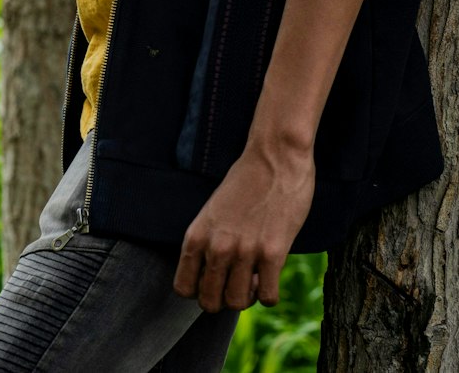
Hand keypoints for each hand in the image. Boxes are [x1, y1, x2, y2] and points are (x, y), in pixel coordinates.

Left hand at [172, 138, 314, 312]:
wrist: (275, 155)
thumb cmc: (247, 179)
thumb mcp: (215, 209)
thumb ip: (210, 240)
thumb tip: (214, 274)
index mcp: (198, 234)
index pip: (183, 288)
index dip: (199, 290)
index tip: (214, 280)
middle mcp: (217, 246)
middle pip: (209, 302)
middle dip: (223, 299)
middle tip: (237, 282)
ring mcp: (245, 251)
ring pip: (237, 304)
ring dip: (247, 297)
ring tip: (255, 278)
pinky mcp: (273, 253)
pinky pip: (267, 297)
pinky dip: (269, 294)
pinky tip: (272, 277)